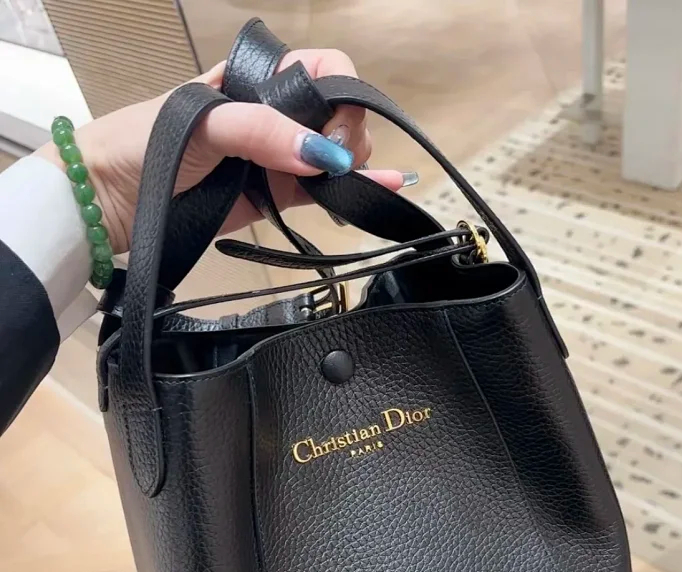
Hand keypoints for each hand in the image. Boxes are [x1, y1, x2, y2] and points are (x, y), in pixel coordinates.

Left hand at [36, 50, 409, 253]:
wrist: (109, 200)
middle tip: (326, 164)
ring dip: (351, 166)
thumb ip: (261, 131)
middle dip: (346, 136)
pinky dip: (354, 191)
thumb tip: (321, 156)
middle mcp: (275, 116)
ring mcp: (277, 158)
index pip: (322, 71)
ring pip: (335, 155)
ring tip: (334, 184)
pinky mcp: (276, 197)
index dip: (340, 96)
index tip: (329, 131)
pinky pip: (323, 192)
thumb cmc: (144, 145)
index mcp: (258, 81)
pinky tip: (382, 189)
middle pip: (339, 115)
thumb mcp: (203, 123)